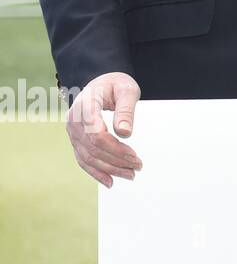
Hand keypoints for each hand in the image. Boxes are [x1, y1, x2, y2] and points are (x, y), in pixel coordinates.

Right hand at [65, 72, 142, 187]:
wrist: (101, 82)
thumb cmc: (115, 84)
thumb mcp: (127, 90)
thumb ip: (126, 110)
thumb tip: (124, 133)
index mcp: (85, 105)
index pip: (96, 134)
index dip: (115, 148)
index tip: (134, 156)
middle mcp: (74, 120)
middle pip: (93, 148)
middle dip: (116, 161)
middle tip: (137, 167)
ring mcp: (72, 131)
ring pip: (87, 157)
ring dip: (108, 169)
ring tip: (129, 174)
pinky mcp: (75, 139)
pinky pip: (82, 159)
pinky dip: (95, 172)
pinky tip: (109, 181)